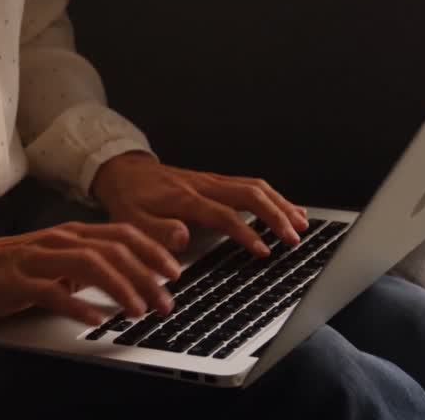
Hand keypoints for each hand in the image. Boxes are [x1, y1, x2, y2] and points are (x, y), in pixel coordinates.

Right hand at [0, 221, 181, 325]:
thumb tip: (132, 277)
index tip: (174, 272)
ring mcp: (39, 259)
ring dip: (120, 287)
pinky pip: (52, 291)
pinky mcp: (19, 281)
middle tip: (165, 302)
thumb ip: (91, 264)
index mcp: (73, 233)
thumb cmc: (16, 267)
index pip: (122, 233)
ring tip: (138, 310)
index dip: (152, 251)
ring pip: (89, 265)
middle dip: (145, 276)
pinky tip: (94, 317)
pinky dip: (77, 304)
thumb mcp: (60, 260)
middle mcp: (60, 240)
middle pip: (113, 250)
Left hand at [90, 152, 308, 256]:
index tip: (264, 251)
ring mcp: (212, 180)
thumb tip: (182, 238)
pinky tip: (288, 209)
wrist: (123, 172)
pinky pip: (250, 184)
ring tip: (302, 224)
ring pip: (254, 186)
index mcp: (183, 197)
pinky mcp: (216, 180)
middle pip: (248, 193)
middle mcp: (202, 184)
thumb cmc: (129, 201)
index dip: (245, 233)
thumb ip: (155, 231)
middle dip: (275, 215)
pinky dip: (273, 196)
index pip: (222, 214)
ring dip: (280, 204)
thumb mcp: (130, 221)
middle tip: (294, 238)